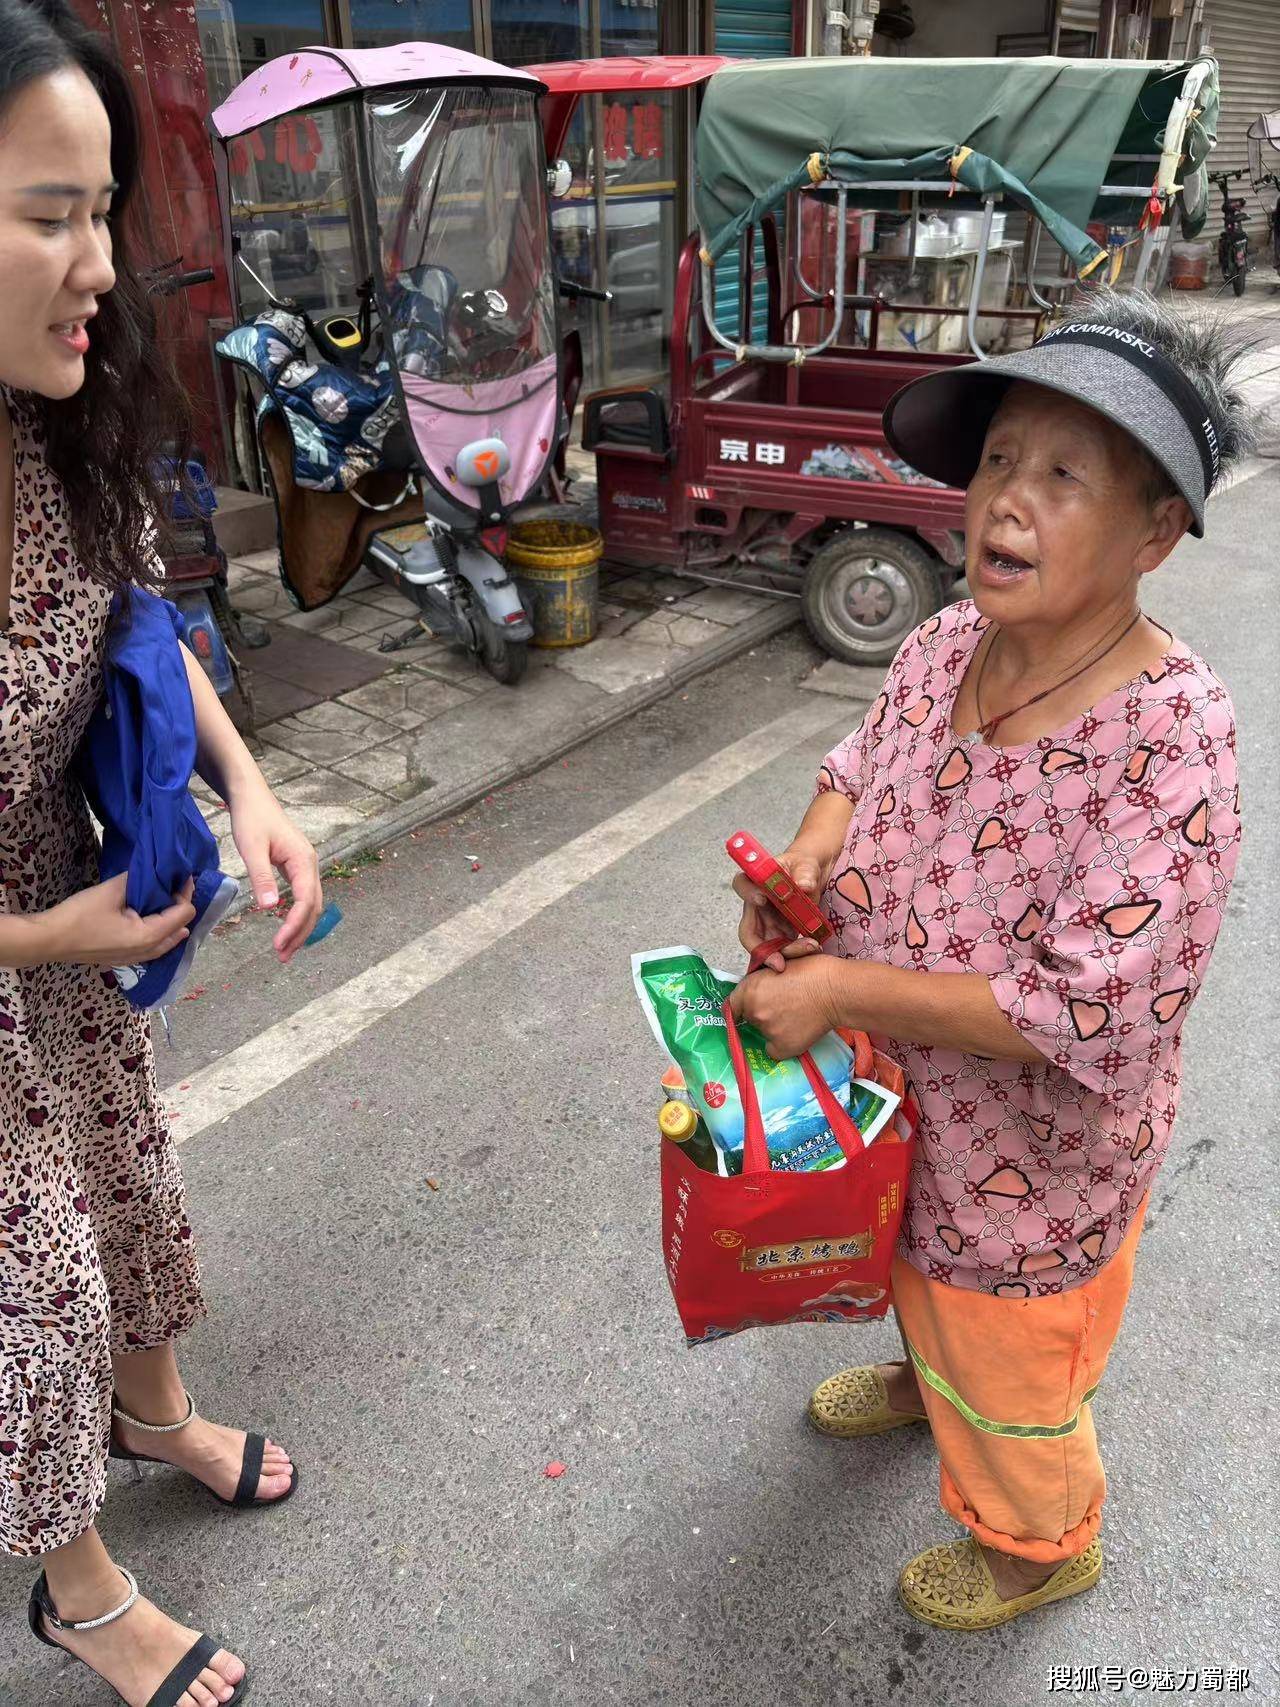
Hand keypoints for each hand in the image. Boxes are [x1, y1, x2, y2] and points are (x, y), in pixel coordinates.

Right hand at [34, 874, 195, 968]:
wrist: (49, 940)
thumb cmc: (79, 916)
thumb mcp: (111, 892)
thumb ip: (137, 881)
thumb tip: (153, 871)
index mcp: (148, 936)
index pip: (183, 914)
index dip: (185, 892)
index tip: (182, 875)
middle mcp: (147, 952)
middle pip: (180, 929)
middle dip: (182, 906)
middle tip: (177, 885)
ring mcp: (135, 959)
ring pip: (167, 942)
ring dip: (173, 922)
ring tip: (171, 902)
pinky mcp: (123, 959)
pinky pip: (153, 948)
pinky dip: (161, 934)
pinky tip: (154, 921)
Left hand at [228, 781, 322, 963]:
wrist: (251, 796)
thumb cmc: (251, 818)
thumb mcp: (252, 848)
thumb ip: (261, 877)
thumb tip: (269, 908)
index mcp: (303, 860)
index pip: (306, 900)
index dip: (294, 925)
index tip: (279, 944)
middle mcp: (310, 864)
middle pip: (313, 906)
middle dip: (300, 933)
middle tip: (282, 956)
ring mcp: (305, 865)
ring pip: (310, 903)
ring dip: (300, 927)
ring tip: (284, 949)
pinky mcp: (296, 866)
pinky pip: (303, 896)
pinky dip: (297, 915)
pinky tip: (286, 926)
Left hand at [728, 954, 844, 1059]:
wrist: (836, 990)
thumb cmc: (813, 970)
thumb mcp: (779, 965)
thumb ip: (761, 980)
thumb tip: (754, 993)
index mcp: (750, 989)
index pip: (732, 1006)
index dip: (742, 1006)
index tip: (750, 1008)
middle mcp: (754, 1011)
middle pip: (749, 1018)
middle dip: (762, 1012)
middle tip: (783, 1005)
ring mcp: (767, 1030)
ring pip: (763, 1033)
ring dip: (774, 1027)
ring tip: (796, 1016)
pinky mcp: (782, 1046)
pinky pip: (774, 1051)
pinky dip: (782, 1045)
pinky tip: (796, 1032)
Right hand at [734, 842, 833, 971]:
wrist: (813, 879)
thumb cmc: (803, 867)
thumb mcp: (806, 865)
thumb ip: (805, 873)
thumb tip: (804, 885)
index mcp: (756, 882)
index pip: (742, 885)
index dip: (748, 894)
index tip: (762, 899)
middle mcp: (757, 907)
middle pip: (749, 932)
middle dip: (762, 950)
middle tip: (778, 962)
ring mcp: (768, 924)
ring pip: (767, 947)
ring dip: (786, 953)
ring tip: (810, 946)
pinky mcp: (781, 934)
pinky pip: (784, 949)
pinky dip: (796, 952)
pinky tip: (812, 947)